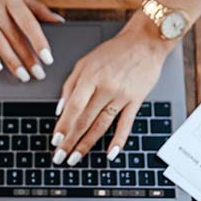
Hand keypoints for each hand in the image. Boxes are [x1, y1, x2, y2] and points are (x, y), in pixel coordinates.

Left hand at [51, 20, 169, 165]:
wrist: (145, 42)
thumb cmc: (114, 51)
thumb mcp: (85, 62)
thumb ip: (70, 85)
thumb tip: (59, 109)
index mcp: (89, 77)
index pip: (73, 107)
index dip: (63, 126)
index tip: (55, 141)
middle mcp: (105, 87)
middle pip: (84, 120)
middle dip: (70, 141)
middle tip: (60, 157)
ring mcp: (121, 95)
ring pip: (101, 125)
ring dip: (87, 144)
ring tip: (76, 158)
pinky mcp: (136, 100)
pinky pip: (126, 124)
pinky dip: (118, 140)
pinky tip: (110, 154)